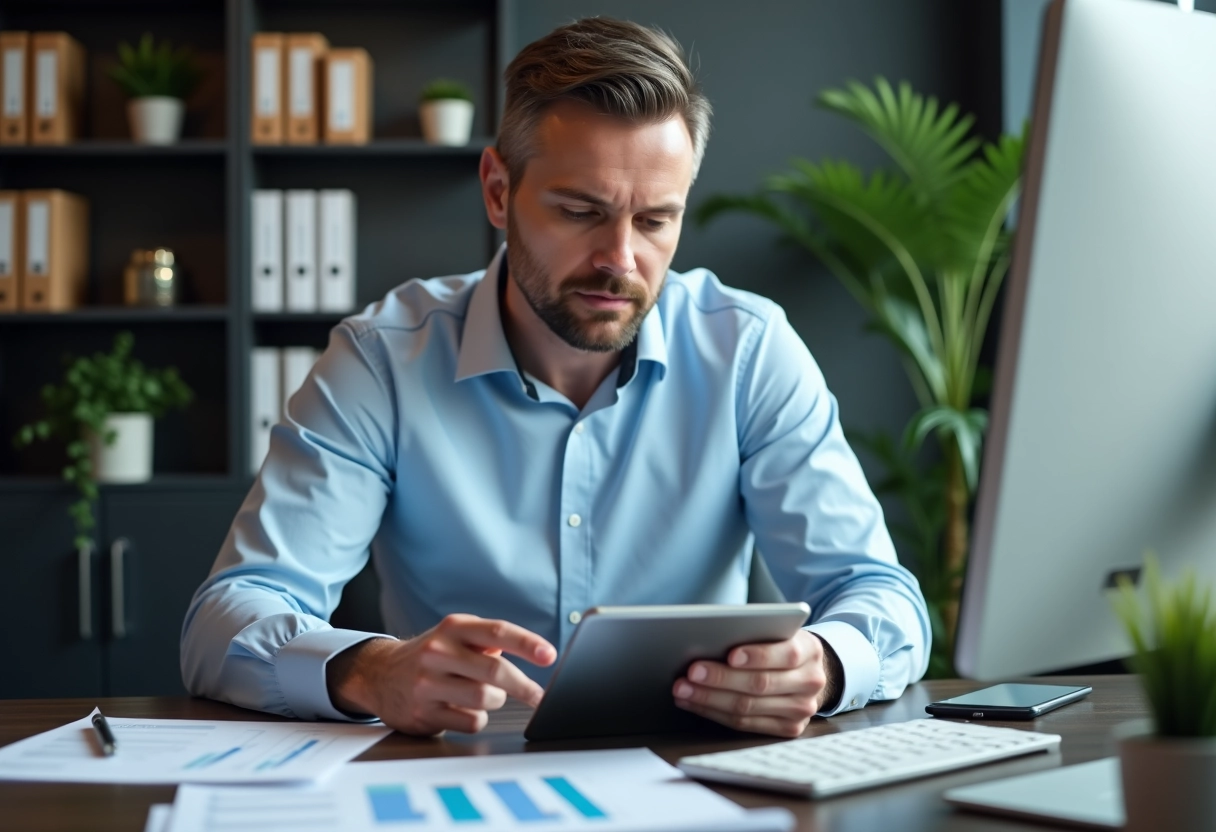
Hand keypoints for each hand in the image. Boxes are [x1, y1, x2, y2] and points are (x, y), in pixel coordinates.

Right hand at [326, 614, 555, 736]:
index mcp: (454, 628)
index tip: (549, 655)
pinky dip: (477, 718)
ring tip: (486, 696)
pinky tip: (463, 710)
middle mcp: (438, 652)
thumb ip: (492, 640)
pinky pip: (470, 721)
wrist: (380, 675)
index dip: (527, 643)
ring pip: (484, 699)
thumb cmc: (433, 655)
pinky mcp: (422, 712)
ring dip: (495, 701)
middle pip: (495, 670)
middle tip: (539, 696)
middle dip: (524, 686)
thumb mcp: (458, 636)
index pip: (497, 632)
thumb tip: (539, 652)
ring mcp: (428, 683)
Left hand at [672, 630, 841, 737]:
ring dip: (709, 699)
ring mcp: (801, 710)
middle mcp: (810, 682)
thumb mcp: (778, 631)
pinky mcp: (788, 729)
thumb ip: (757, 632)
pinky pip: (745, 724)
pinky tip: (694, 702)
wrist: (806, 672)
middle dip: (721, 678)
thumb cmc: (780, 645)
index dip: (757, 656)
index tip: (730, 655)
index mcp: (810, 651)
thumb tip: (712, 637)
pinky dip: (714, 713)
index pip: (787, 654)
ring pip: (748, 707)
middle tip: (691, 672)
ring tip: (683, 689)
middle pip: (761, 684)